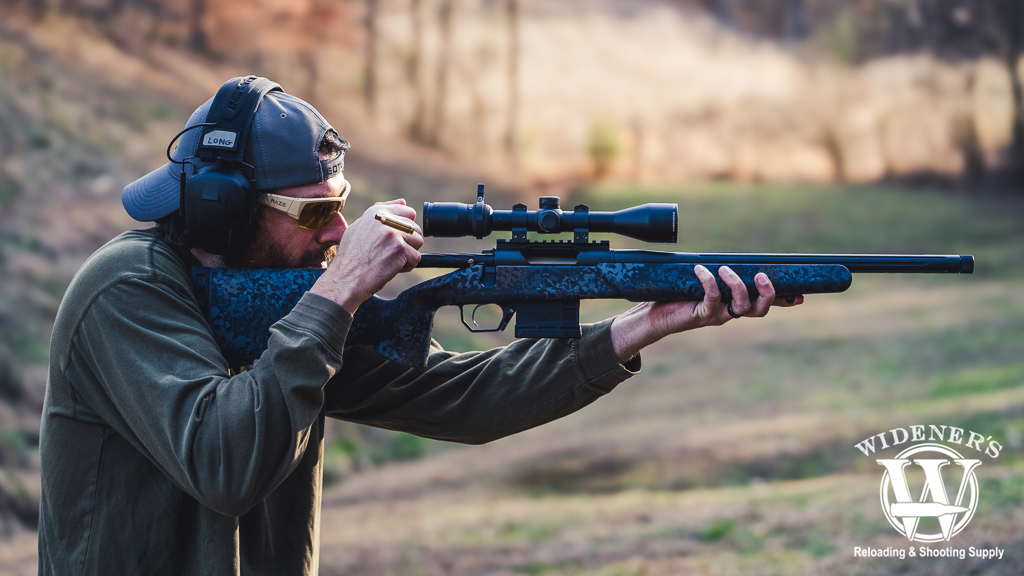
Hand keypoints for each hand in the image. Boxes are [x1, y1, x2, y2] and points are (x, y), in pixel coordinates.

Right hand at [310, 200, 422, 313]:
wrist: (345, 279)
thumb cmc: (351, 258)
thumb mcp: (360, 228)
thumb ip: (382, 213)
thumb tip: (403, 202)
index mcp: (376, 212)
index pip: (408, 212)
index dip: (405, 230)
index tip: (394, 241)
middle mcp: (385, 219)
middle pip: (415, 228)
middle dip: (407, 243)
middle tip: (389, 254)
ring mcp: (393, 233)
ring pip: (418, 242)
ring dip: (408, 255)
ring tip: (390, 261)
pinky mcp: (400, 249)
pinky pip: (416, 257)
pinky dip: (407, 266)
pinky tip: (391, 269)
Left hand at [610, 265, 803, 362]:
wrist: (653, 315)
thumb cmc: (676, 295)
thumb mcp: (700, 281)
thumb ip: (716, 272)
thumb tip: (723, 254)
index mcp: (734, 304)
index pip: (764, 303)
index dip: (784, 301)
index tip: (801, 296)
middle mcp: (730, 312)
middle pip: (760, 310)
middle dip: (768, 294)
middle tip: (762, 277)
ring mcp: (717, 315)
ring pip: (741, 306)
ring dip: (738, 285)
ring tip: (724, 269)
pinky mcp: (701, 315)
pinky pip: (713, 298)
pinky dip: (709, 281)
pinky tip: (700, 269)